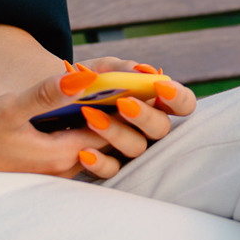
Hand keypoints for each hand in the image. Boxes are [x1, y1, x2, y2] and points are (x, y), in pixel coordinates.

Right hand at [0, 60, 196, 184]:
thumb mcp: (7, 107)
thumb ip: (46, 94)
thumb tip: (82, 76)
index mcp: (63, 154)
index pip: (112, 125)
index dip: (133, 99)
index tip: (150, 76)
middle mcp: (66, 167)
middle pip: (113, 138)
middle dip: (132, 110)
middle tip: (150, 81)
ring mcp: (56, 170)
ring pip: (99, 144)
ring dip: (114, 118)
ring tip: (130, 90)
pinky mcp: (44, 167)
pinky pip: (82, 146)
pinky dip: (94, 126)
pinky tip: (92, 107)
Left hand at [69, 56, 195, 181]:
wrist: (56, 98)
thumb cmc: (86, 81)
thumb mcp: (101, 69)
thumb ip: (122, 69)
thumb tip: (145, 71)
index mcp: (153, 100)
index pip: (183, 104)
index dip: (179, 98)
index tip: (160, 86)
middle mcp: (146, 127)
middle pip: (162, 128)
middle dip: (145, 116)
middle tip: (123, 104)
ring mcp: (128, 147)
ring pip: (137, 148)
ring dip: (117, 133)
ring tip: (90, 116)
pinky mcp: (108, 164)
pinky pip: (112, 170)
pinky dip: (100, 162)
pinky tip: (84, 152)